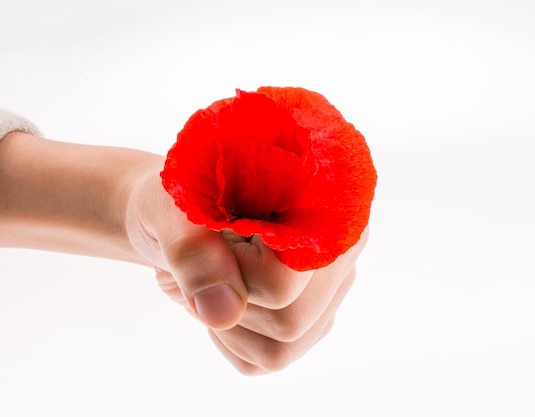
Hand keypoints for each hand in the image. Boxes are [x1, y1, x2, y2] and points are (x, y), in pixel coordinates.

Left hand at [125, 168, 366, 373]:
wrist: (180, 212)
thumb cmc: (180, 197)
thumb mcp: (168, 208)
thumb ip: (193, 251)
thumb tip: (223, 313)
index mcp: (321, 206)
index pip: (283, 279)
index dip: (232, 272)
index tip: (213, 237)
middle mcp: (341, 248)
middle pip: (290, 321)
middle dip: (230, 302)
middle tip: (208, 263)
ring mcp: (331, 288)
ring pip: (282, 349)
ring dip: (229, 324)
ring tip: (216, 279)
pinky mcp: (314, 319)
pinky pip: (270, 359)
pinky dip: (233, 340)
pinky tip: (227, 297)